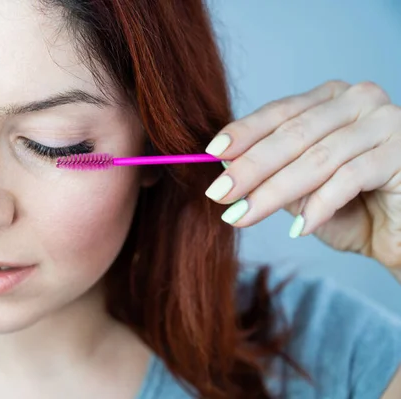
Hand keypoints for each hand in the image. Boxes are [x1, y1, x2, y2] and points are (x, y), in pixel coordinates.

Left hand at [203, 80, 400, 268]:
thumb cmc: (354, 209)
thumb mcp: (304, 189)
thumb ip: (274, 173)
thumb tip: (226, 167)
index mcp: (331, 99)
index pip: (279, 112)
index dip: (243, 133)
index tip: (212, 153)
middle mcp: (359, 101)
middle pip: (292, 133)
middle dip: (250, 167)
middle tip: (218, 193)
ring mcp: (385, 123)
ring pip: (316, 157)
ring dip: (273, 192)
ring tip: (243, 216)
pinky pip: (348, 178)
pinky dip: (319, 205)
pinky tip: (299, 229)